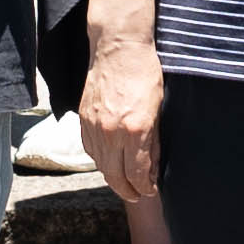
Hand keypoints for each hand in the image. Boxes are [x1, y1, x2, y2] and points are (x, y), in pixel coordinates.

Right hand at [82, 36, 164, 206]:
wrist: (118, 47)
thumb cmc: (145, 73)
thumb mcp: (159, 108)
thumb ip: (154, 140)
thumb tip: (153, 166)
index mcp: (134, 129)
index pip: (138, 172)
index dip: (145, 186)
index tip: (151, 190)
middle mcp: (111, 132)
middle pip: (115, 176)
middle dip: (128, 191)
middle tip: (137, 196)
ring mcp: (94, 126)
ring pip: (100, 165)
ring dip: (113, 179)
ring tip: (124, 184)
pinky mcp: (84, 118)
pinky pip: (90, 149)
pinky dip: (100, 161)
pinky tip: (108, 163)